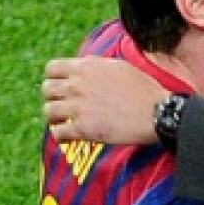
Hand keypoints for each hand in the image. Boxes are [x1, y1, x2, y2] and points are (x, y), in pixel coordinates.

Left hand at [42, 57, 167, 144]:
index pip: (52, 68)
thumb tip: (90, 67)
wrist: (157, 113)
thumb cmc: (144, 90)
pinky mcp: (84, 128)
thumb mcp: (120, 66)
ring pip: (49, 111)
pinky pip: (58, 132)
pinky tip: (68, 138)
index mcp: (86, 67)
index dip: (54, 79)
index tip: (61, 88)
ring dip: (55, 118)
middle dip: (53, 99)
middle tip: (63, 108)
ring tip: (64, 123)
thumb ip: (98, 67)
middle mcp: (78, 85)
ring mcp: (79, 106)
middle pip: (46, 89)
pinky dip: (60, 136)